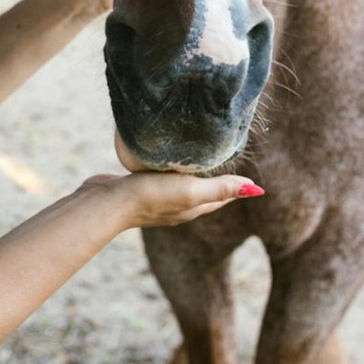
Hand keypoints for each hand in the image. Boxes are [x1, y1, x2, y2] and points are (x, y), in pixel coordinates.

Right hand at [83, 169, 261, 228]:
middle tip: (228, 157)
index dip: (236, 186)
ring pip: (184, 184)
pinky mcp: (142, 189)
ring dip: (194, 173)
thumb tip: (256, 190)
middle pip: (206, 192)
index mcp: (194, 208)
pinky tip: (167, 159)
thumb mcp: (190, 191)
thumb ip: (220, 189)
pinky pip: (163, 178)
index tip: (248, 173)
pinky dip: (172, 170)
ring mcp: (159, 199)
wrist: (107, 203)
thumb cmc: (150, 197)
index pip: (223, 196)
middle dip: (218, 178)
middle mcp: (179, 206)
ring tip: (201, 155)